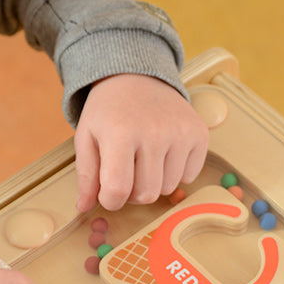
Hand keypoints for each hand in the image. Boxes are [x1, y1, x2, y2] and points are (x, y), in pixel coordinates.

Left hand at [74, 74, 208, 211]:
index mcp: (120, 133)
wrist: (137, 76)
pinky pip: (189, 176)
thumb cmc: (108, 111)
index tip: (107, 193)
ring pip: (169, 189)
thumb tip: (84, 207)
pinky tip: (164, 154)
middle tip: (126, 174)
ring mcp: (181, 133)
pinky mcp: (199, 134)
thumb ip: (85, 175)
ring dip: (154, 183)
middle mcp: (154, 132)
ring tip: (144, 161)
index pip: (117, 190)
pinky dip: (175, 173)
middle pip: (146, 195)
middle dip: (132, 194)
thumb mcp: (86, 137)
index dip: (110, 201)